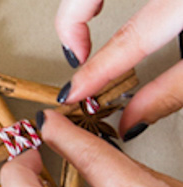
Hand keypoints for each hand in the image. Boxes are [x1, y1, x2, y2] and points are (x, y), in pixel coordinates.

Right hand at [56, 0, 182, 136]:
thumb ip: (172, 90)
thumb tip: (134, 120)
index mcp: (179, 4)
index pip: (127, 40)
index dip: (95, 71)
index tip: (74, 94)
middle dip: (70, 26)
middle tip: (72, 58)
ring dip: (79, 7)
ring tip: (79, 33)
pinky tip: (99, 7)